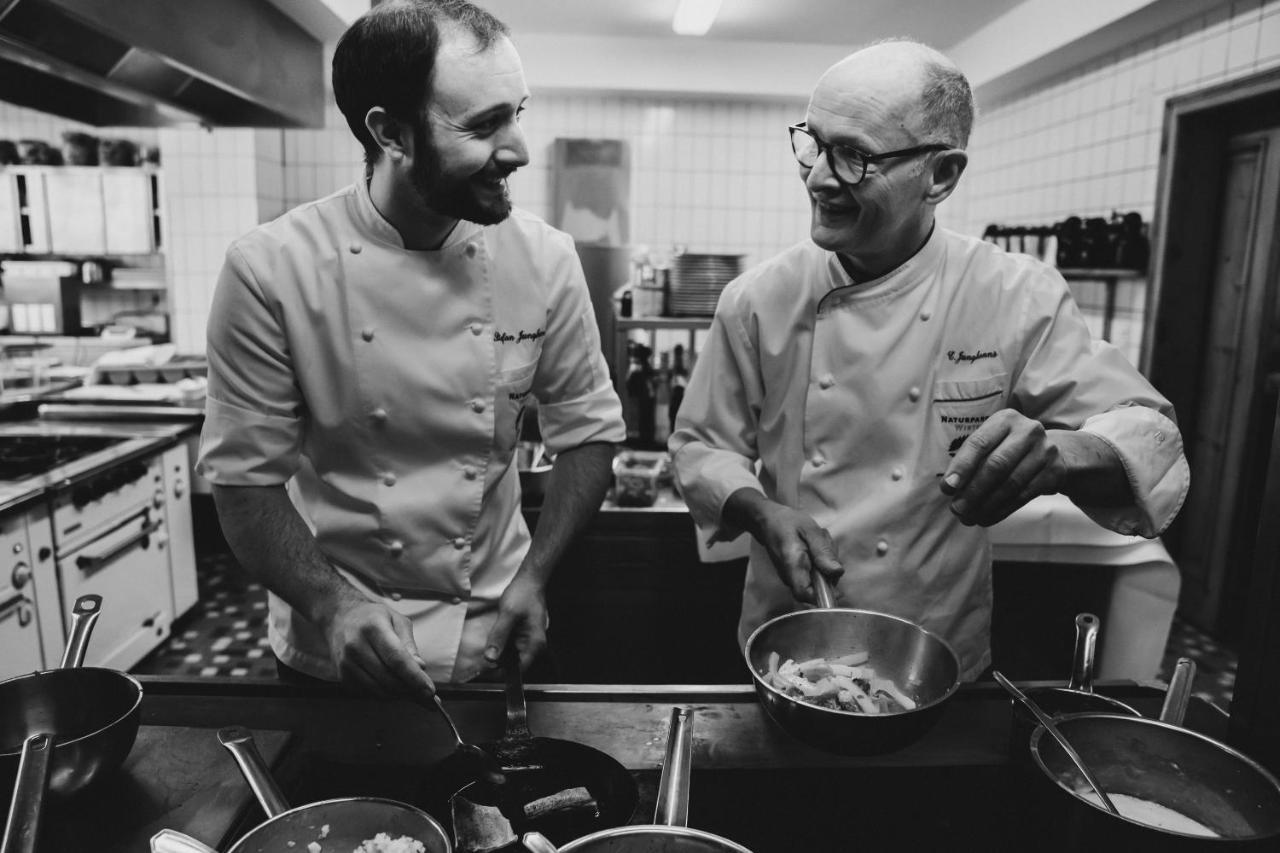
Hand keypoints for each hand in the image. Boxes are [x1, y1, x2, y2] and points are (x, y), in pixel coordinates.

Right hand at [318, 593, 436, 697]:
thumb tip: (420, 668)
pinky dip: (385, 693)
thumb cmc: (374, 618)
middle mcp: (356, 646)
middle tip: (427, 694)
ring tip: (413, 689)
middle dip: (411, 690)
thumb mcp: (397, 621)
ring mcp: (346, 663)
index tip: (430, 691)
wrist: (339, 618)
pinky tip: (393, 685)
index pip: (396, 659)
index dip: (414, 677)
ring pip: (379, 690)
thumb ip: (409, 645)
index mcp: (373, 627)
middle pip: (388, 678)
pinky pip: (369, 693)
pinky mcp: (342, 676)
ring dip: (399, 694)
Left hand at [481, 576, 549, 672]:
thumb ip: (499, 637)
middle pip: (513, 664)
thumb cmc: (523, 594)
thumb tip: (490, 658)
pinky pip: (509, 647)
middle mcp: (533, 646)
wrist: (530, 580)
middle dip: (496, 664)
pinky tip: (491, 643)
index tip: (484, 672)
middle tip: (478, 664)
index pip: (519, 669)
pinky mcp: (522, 636)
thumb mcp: (508, 614)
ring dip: (497, 655)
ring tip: (482, 654)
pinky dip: (500, 646)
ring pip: (510, 656)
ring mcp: (528, 641)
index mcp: (534, 644)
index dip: (501, 673)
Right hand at [728, 490, 842, 604]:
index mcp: (792, 566)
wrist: (768, 521)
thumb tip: (837, 572)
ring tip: (819, 543)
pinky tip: (815, 548)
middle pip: (817, 590)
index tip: (832, 574)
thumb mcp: (809, 529)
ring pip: (817, 583)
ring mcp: (791, 578)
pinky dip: (820, 564)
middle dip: (830, 572)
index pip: (805, 594)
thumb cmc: (787, 522)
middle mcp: (789, 577)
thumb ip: (822, 550)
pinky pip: (814, 577)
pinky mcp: (795, 576)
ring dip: (826, 565)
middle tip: (826, 547)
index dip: (823, 592)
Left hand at [940, 409, 1066, 525]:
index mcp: (1006, 419)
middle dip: (973, 490)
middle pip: (996, 465)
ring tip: (968, 517)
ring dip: (985, 505)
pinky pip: (1023, 496)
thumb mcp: (991, 443)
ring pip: (1010, 484)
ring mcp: (1045, 451)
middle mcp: (1028, 431)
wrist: (1053, 453)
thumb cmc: (1009, 448)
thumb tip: (950, 486)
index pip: (979, 443)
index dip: (962, 467)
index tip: (947, 488)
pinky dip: (1001, 510)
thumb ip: (969, 460)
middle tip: (956, 509)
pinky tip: (986, 518)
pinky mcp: (1054, 472)